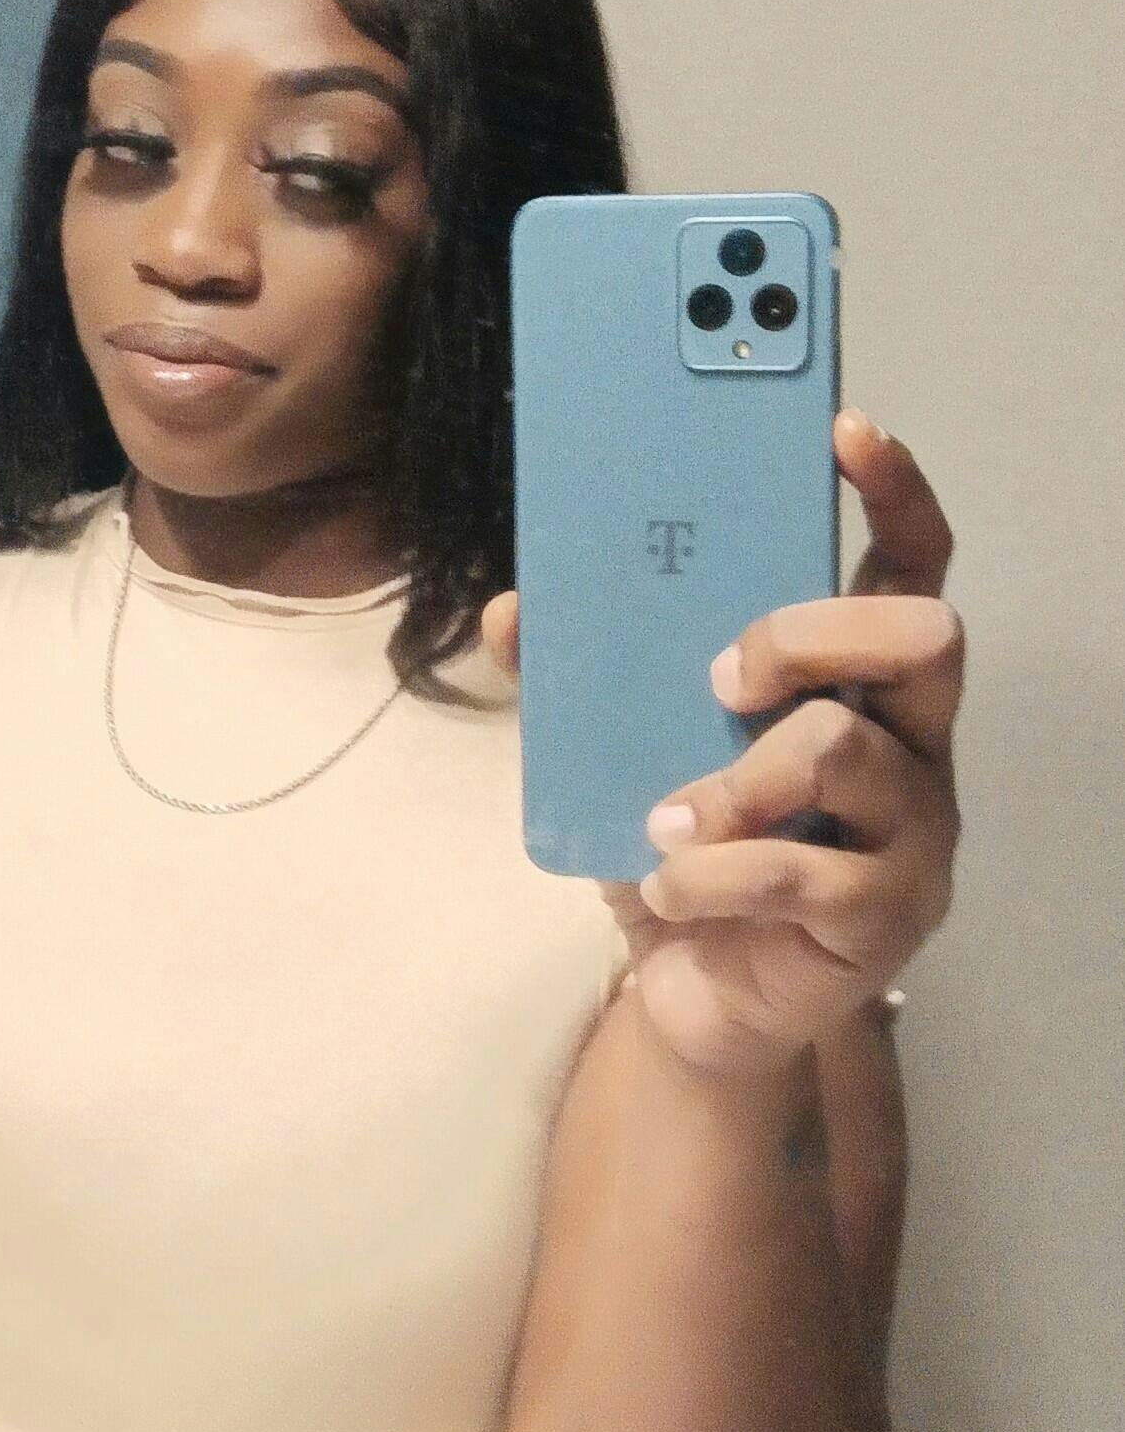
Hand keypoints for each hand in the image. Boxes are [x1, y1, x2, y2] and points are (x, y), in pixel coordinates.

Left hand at [483, 411, 963, 1082]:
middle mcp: (910, 741)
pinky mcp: (886, 914)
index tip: (841, 434)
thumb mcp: (622, 756)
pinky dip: (716, 875)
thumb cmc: (687, 855)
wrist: (691, 997)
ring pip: (848, 748)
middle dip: (809, 632)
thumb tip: (511, 610)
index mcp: (858, 679)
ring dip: (733, 778)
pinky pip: (804, 871)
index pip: (911, 561)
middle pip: (920, 633)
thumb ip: (576, 679)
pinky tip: (672, 886)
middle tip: (722, 676)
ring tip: (665, 819)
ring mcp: (912, 829)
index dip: (891, 492)